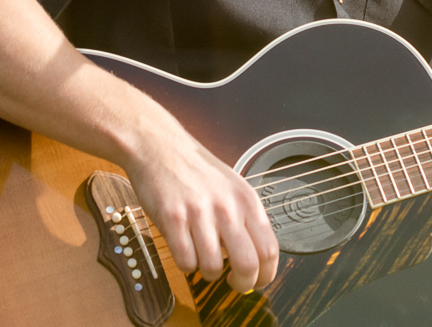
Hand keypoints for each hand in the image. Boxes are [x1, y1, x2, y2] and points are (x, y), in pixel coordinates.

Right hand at [119, 107, 279, 293]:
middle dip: (241, 284)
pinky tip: (184, 247)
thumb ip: (246, 221)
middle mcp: (227, 207)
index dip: (265, 275)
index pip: (270, 250)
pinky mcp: (173, 219)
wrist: (161, 148)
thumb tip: (258, 261)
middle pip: (247, 265)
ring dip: (207, 272)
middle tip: (233, 282)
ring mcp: (200, 213)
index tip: (257, 281)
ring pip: (212, 268)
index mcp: (247, 201)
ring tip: (202, 256)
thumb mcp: (233, 188)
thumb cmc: (198, 171)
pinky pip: (185, 262)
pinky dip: (185, 264)